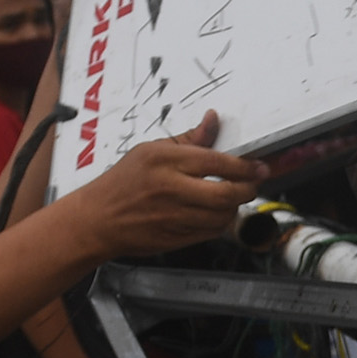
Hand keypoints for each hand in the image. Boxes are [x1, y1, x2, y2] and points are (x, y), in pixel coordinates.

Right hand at [69, 114, 264, 261]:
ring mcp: (173, 216)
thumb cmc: (123, 182)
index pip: (216, 162)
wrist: (97, 220)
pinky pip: (211, 232)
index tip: (259, 166)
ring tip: (234, 197)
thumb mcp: (151, 151)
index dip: (245, 166)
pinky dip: (221, 222)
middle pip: (225, 193)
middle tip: (254, 183)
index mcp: (164, 160)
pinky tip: (218, 212)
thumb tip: (213, 120)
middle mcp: (170, 188)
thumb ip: (188, 139)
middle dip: (248, 189)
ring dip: (236, 207)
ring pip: (222, 216)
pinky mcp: (176, 237)